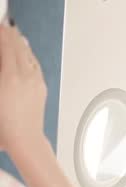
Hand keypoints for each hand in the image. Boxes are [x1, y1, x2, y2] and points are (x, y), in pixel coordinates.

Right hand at [0, 25, 46, 152]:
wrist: (24, 137)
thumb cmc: (4, 123)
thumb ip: (1, 69)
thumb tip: (4, 59)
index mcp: (10, 77)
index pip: (7, 47)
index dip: (2, 35)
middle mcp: (26, 77)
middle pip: (19, 48)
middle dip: (10, 36)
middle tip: (4, 28)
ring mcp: (36, 82)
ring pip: (29, 55)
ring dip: (21, 43)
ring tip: (13, 35)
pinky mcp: (41, 87)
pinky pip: (36, 65)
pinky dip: (29, 55)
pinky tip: (25, 53)